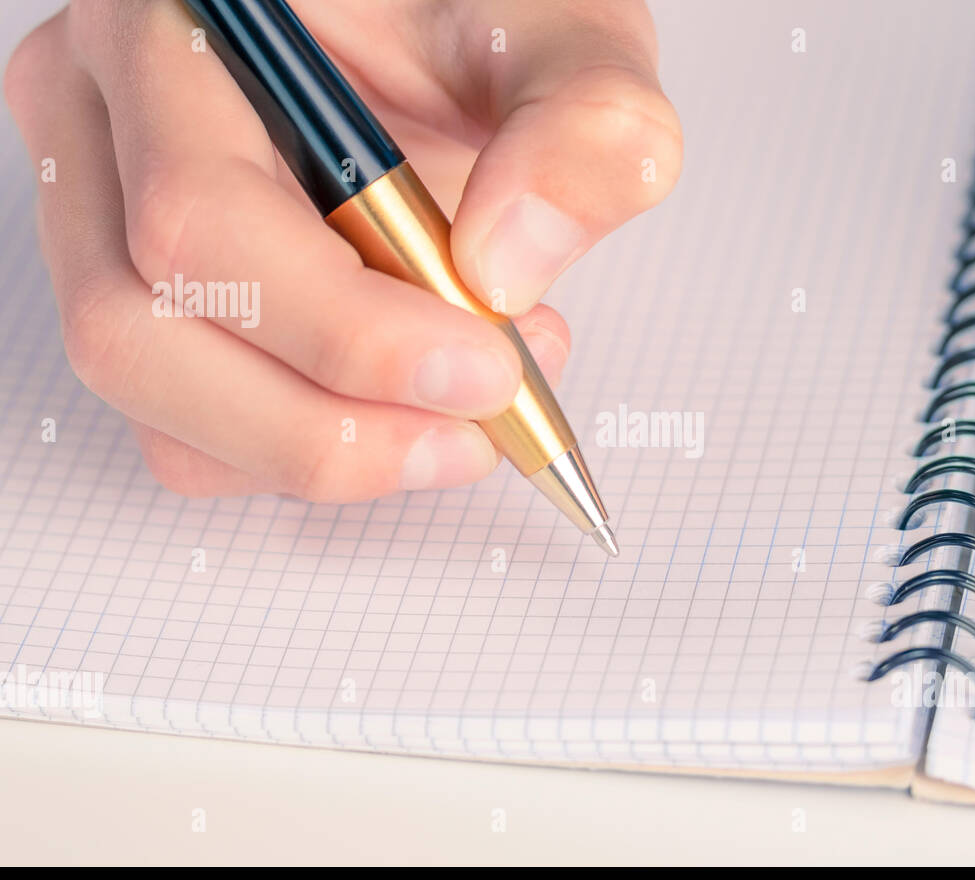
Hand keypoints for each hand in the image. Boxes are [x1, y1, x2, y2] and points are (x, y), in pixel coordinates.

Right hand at [3, 0, 681, 499]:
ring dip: (328, 453)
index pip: (201, 214)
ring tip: (468, 412)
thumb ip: (583, 127)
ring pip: (159, 408)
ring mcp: (106, 226)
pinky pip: (194, 437)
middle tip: (478, 428)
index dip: (344, 331)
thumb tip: (505, 266)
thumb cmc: (483, 27)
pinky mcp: (152, 309)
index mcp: (174, 30)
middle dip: (328, 427)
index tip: (484, 371)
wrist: (464, 53)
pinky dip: (314, 455)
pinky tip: (413, 408)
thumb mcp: (564, 42)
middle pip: (140, 334)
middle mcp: (104, 127)